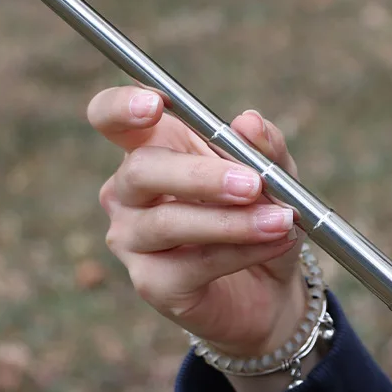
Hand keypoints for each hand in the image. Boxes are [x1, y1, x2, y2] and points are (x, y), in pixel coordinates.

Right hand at [88, 87, 306, 361]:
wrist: (272, 286)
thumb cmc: (261, 218)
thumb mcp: (275, 178)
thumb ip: (265, 149)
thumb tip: (249, 122)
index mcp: (151, 150)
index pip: (109, 118)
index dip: (121, 107)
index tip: (155, 105)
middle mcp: (127, 193)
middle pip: (142, 170)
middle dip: (201, 175)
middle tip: (253, 184)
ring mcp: (132, 240)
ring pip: (169, 223)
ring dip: (233, 221)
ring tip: (281, 220)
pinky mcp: (152, 283)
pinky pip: (195, 263)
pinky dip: (243, 251)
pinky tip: (276, 243)